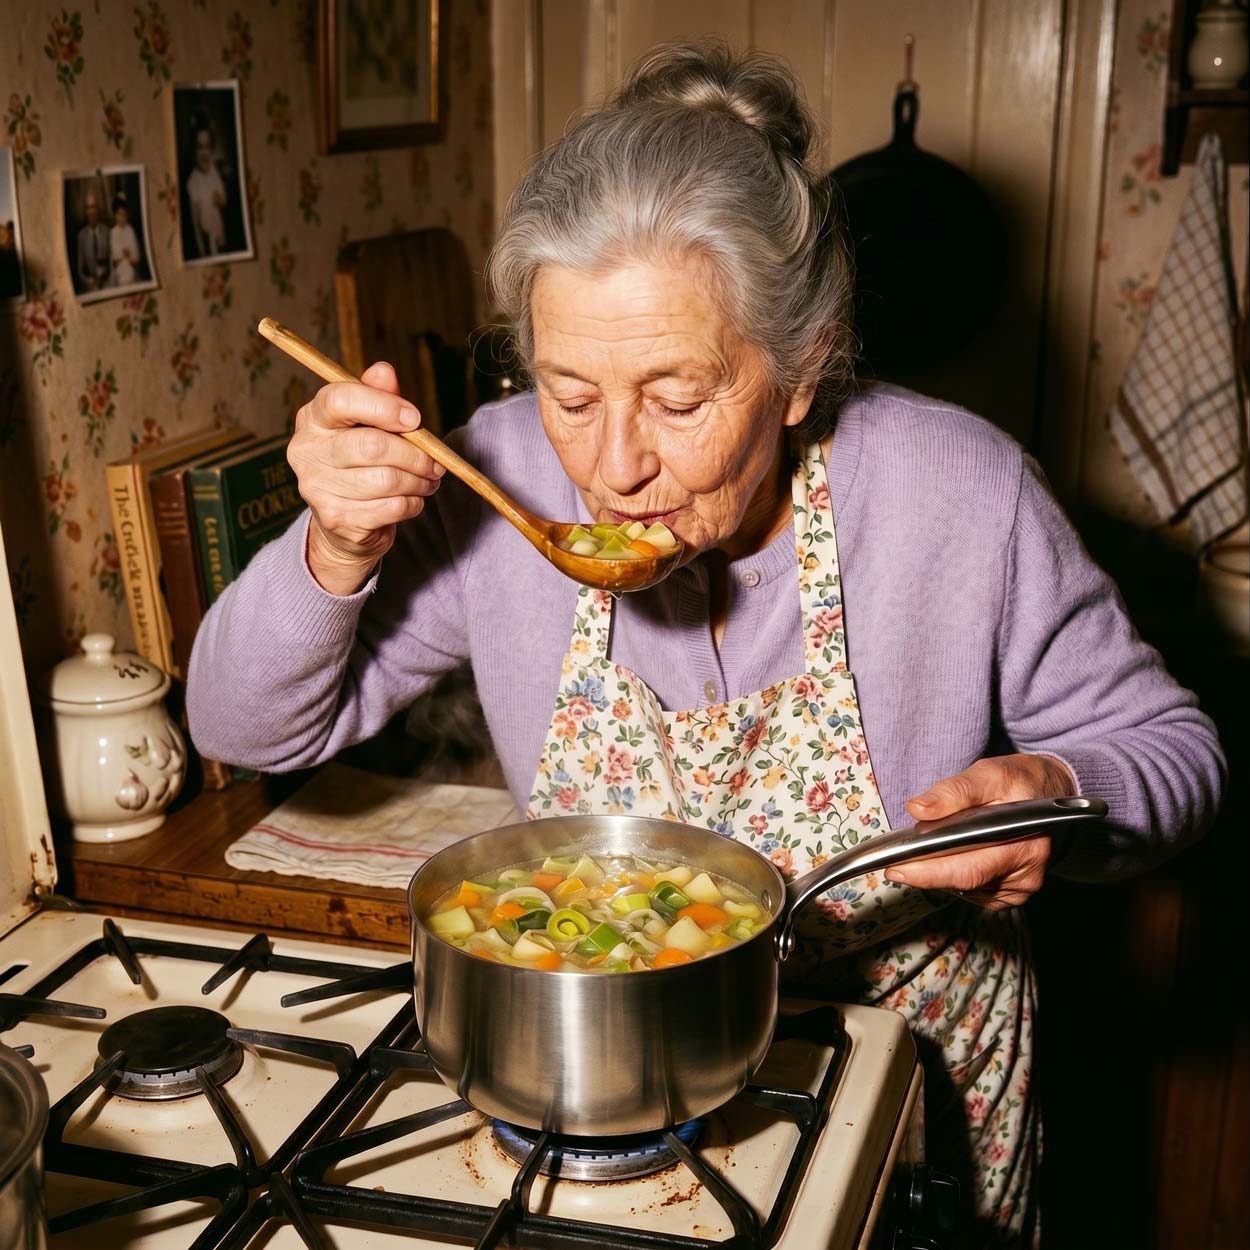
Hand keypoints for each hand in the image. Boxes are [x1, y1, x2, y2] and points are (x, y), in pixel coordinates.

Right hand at [287, 361, 444, 594]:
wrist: (345, 521)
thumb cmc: (362, 462)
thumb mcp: (369, 423)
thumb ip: (378, 396)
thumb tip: (383, 370)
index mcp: (312, 418)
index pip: (340, 400)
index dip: (384, 406)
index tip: (414, 419)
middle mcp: (306, 451)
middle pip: (372, 445)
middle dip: (415, 454)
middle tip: (435, 462)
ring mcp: (317, 488)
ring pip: (387, 480)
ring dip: (419, 481)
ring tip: (427, 480)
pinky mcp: (336, 519)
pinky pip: (391, 507)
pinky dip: (413, 503)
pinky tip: (412, 499)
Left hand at [883, 754, 1076, 910]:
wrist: (1052, 793)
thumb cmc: (1020, 782)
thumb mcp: (989, 774)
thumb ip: (954, 791)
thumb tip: (918, 809)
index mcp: (1023, 843)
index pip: (968, 868)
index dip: (929, 872)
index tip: (896, 868)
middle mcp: (1026, 873)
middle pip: (965, 882)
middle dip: (926, 874)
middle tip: (896, 865)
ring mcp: (1022, 887)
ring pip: (967, 889)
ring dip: (942, 872)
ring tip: (929, 849)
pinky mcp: (1014, 893)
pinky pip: (974, 892)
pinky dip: (956, 877)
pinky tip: (952, 858)